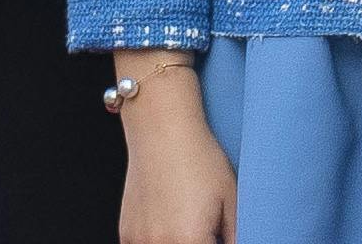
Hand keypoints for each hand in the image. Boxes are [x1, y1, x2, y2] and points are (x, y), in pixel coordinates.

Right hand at [116, 57, 234, 243]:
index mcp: (190, 240)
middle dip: (202, 242)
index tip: (220, 235)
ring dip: (180, 242)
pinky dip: (161, 240)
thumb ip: (235, 234)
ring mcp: (139, 240)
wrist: (162, 130)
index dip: (218, 243)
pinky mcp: (126, 233)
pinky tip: (170, 221)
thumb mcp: (231, 197)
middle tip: (209, 226)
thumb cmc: (198, 158)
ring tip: (188, 219)